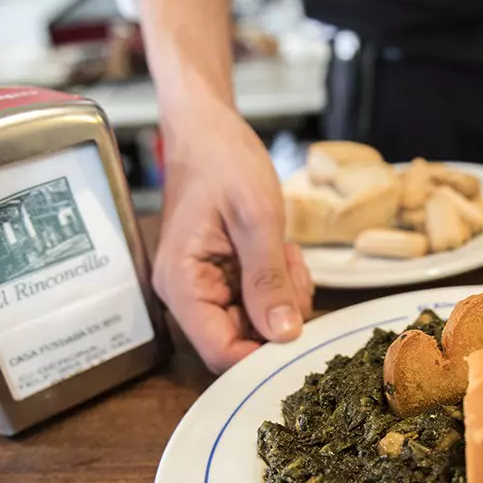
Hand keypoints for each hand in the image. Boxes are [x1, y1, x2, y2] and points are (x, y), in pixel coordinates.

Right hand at [153, 92, 313, 371]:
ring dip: (283, 296)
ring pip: (255, 323)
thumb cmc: (223, 161)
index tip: (300, 334)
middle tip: (293, 270)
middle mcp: (187, 294)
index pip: (218, 351)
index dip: (261, 355)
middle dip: (279, 315)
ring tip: (285, 251)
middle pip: (240, 340)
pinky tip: (281, 251)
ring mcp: (204, 286)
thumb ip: (269, 280)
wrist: (207, 127)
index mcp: (182, 284)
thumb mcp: (256, 218)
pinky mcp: (222, 277)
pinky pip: (258, 301)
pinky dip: (280, 283)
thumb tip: (284, 336)